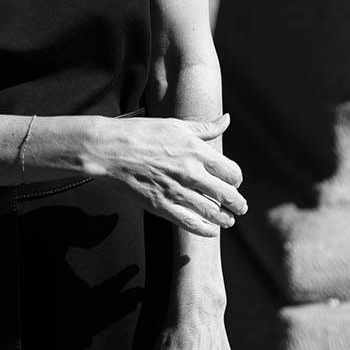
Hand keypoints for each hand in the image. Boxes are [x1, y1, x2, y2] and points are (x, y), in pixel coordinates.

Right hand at [102, 113, 246, 236]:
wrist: (108, 150)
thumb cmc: (140, 133)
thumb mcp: (175, 124)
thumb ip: (205, 127)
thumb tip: (227, 120)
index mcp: (196, 150)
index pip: (231, 171)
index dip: (237, 179)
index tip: (235, 182)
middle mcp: (190, 172)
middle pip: (227, 194)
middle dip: (237, 203)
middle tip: (240, 207)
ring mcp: (176, 191)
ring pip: (212, 212)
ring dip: (225, 218)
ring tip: (229, 220)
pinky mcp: (161, 206)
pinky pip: (191, 223)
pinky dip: (206, 230)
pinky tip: (211, 230)